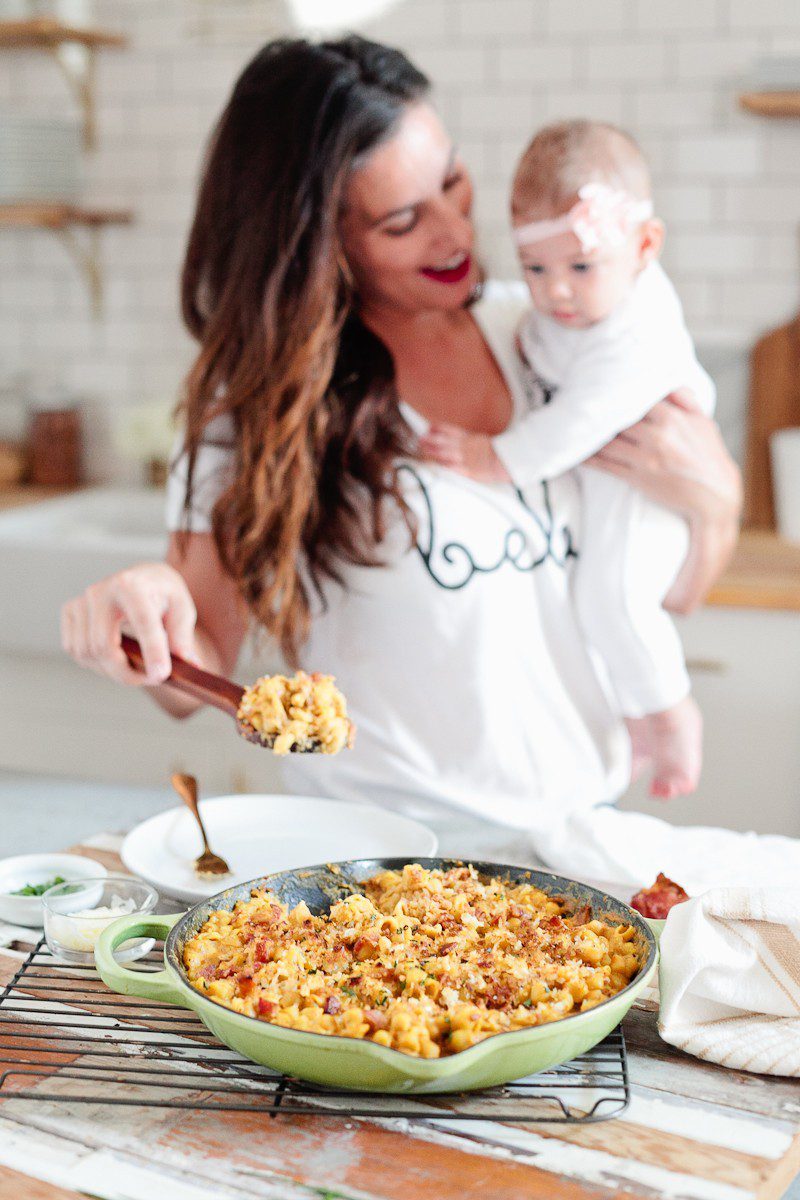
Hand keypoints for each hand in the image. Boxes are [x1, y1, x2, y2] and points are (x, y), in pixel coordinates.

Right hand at [60, 562, 198, 686]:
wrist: (140, 579)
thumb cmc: (162, 594)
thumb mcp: (182, 608)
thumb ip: (183, 637)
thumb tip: (189, 665)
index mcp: (132, 585)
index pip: (141, 622)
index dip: (152, 651)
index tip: (161, 675)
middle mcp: (101, 591)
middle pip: (104, 646)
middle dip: (127, 673)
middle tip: (151, 680)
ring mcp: (81, 601)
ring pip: (87, 653)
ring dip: (112, 671)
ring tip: (136, 669)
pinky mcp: (70, 612)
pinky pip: (76, 651)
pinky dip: (95, 663)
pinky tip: (114, 659)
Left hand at [419, 423, 511, 483]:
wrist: (511, 461)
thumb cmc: (502, 453)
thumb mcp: (487, 442)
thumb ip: (475, 440)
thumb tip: (468, 440)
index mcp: (473, 438)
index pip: (453, 430)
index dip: (440, 428)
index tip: (431, 426)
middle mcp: (467, 446)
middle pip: (446, 441)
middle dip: (432, 439)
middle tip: (421, 437)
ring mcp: (467, 458)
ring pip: (446, 453)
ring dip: (433, 451)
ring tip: (423, 449)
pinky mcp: (469, 470)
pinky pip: (453, 467)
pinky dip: (443, 464)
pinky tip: (435, 463)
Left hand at [585, 389, 741, 525]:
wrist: (715, 495)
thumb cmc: (709, 455)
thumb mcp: (703, 421)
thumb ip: (684, 397)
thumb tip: (666, 377)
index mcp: (672, 418)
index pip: (636, 398)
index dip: (616, 393)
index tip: (601, 386)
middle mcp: (656, 436)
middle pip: (618, 419)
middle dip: (599, 413)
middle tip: (577, 403)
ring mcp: (645, 459)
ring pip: (607, 442)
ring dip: (589, 435)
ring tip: (573, 426)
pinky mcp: (637, 478)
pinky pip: (606, 465)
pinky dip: (588, 458)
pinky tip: (576, 452)